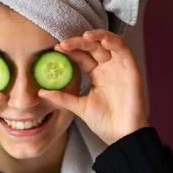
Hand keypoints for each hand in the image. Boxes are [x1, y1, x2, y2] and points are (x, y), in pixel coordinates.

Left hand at [38, 29, 148, 144]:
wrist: (122, 136)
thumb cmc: (104, 122)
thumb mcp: (78, 107)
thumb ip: (62, 98)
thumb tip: (40, 93)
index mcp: (96, 74)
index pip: (82, 56)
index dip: (70, 50)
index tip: (55, 49)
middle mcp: (108, 68)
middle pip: (93, 47)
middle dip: (78, 43)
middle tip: (63, 44)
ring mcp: (120, 68)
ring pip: (109, 43)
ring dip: (97, 36)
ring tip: (83, 36)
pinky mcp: (132, 70)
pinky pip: (124, 51)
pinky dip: (114, 43)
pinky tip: (102, 40)